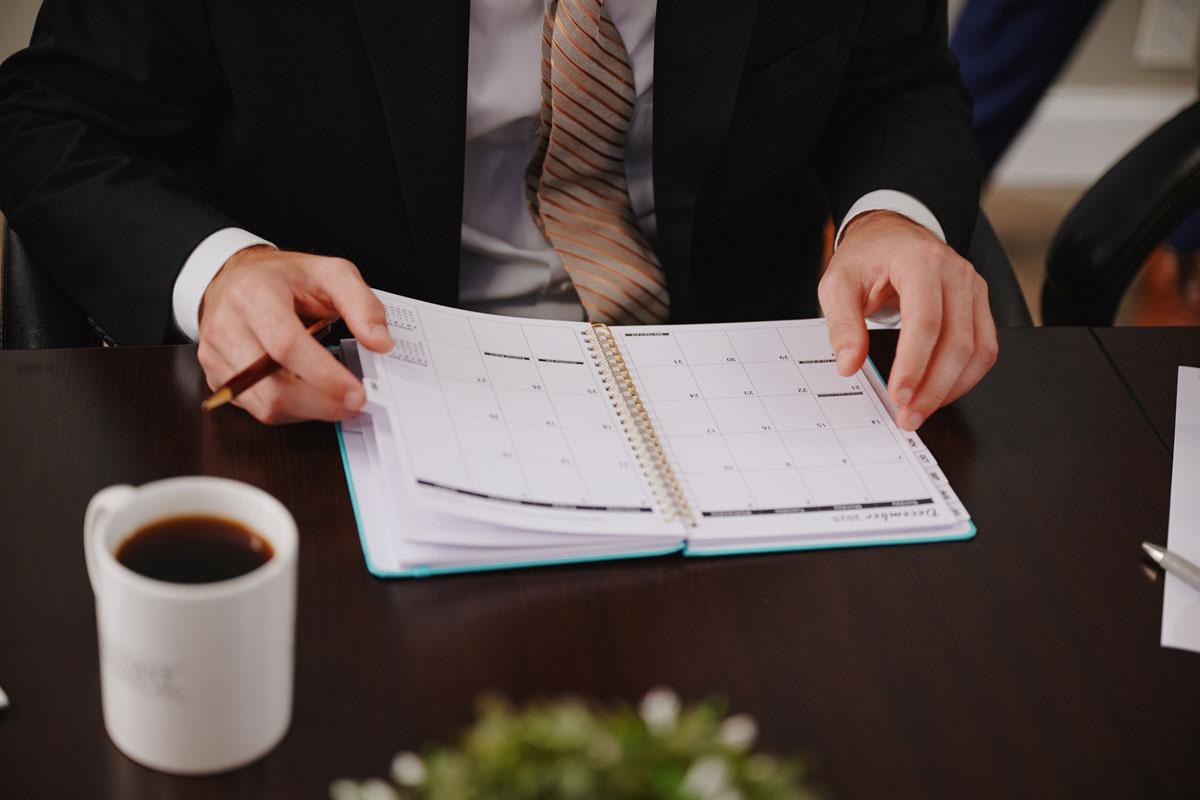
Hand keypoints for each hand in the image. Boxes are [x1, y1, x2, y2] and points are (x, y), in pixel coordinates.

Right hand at [197, 246, 393, 423]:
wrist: (236, 277)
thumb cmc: (284, 277)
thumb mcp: (331, 273)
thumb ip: (362, 304)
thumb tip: (380, 343)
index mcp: (254, 295)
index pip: (287, 346)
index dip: (325, 377)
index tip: (356, 394)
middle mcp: (227, 326)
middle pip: (274, 387)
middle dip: (322, 404)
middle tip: (353, 404)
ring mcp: (215, 355)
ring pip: (265, 405)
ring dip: (308, 411)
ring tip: (334, 398)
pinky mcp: (215, 376)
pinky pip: (256, 409)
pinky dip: (290, 410)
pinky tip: (308, 395)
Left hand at [818, 211, 997, 430]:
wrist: (892, 234)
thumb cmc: (866, 258)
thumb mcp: (838, 283)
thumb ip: (842, 323)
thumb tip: (849, 364)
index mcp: (920, 261)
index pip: (926, 320)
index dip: (914, 363)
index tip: (898, 396)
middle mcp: (956, 273)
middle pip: (957, 341)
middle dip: (933, 387)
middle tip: (908, 417)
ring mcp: (973, 288)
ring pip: (978, 349)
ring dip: (951, 388)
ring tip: (920, 411)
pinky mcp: (978, 304)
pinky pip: (984, 348)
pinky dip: (964, 377)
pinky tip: (939, 393)